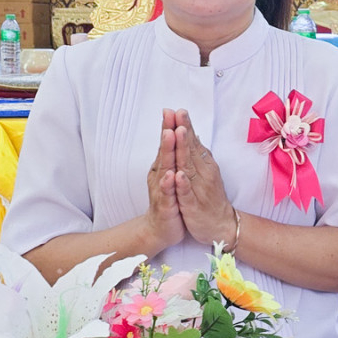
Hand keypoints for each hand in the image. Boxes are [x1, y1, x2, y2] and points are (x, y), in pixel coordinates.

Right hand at [138, 112, 184, 254]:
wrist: (161, 228)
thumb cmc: (169, 199)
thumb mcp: (173, 175)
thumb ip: (173, 157)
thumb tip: (177, 136)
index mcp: (164, 167)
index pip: (168, 144)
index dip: (170, 127)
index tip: (174, 109)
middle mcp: (160, 174)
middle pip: (165, 150)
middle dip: (167, 132)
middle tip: (169, 114)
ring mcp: (161, 189)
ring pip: (165, 167)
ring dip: (167, 151)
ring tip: (169, 135)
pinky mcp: (165, 205)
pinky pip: (166, 193)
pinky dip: (168, 183)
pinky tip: (171, 175)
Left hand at [171, 112, 241, 247]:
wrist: (221, 225)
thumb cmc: (210, 197)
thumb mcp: (205, 172)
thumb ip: (198, 154)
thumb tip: (193, 134)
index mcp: (204, 165)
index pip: (193, 142)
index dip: (186, 126)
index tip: (178, 110)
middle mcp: (203, 173)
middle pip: (191, 149)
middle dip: (184, 131)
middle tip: (179, 113)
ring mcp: (199, 189)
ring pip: (189, 167)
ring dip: (184, 149)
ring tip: (178, 133)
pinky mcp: (194, 205)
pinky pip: (188, 194)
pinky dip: (183, 184)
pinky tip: (179, 175)